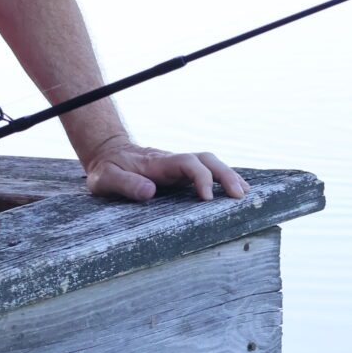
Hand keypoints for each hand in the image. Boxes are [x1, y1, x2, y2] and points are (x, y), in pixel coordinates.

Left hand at [82, 136, 246, 202]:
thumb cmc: (107, 170)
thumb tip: (150, 191)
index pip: (186, 163)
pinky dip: (223, 179)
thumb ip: (125, 184)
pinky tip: (236, 191)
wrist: (108, 154)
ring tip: (245, 194)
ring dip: (229, 176)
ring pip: (210, 163)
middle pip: (206, 159)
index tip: (206, 198)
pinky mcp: (181, 173)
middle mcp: (173, 161)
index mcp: (157, 163)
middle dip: (225, 175)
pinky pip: (207, 172)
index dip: (200, 177)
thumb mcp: (106, 179)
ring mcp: (179, 166)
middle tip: (240, 196)